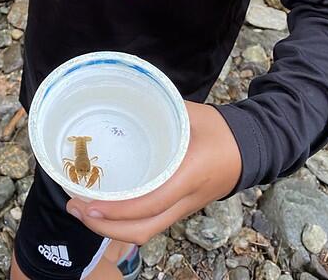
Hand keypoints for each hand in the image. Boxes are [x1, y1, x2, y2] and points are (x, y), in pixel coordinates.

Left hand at [65, 102, 241, 243]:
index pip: (150, 203)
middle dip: (106, 227)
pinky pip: (152, 224)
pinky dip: (125, 223)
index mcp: (188, 176)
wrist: (251, 148)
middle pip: (143, 230)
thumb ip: (160, 107)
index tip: (89, 203)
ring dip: (112, 228)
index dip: (118, 210)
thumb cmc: (221, 129)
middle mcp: (185, 199)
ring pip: (146, 232)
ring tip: (83, 210)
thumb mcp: (190, 114)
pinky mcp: (182, 209)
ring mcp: (184, 208)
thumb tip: (126, 94)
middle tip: (75, 207)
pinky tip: (106, 209)